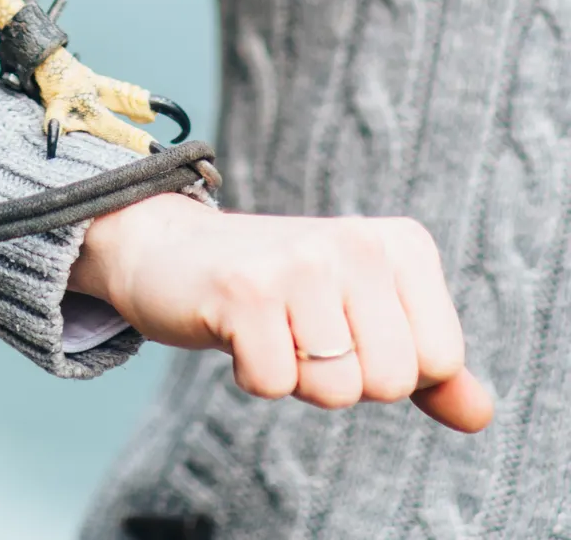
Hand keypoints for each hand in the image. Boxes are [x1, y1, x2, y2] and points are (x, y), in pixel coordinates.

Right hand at [68, 193, 492, 432]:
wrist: (176, 251)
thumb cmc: (284, 293)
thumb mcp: (365, 316)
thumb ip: (428, 366)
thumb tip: (478, 414)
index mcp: (401, 243)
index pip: (440, 360)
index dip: (391, 366)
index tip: (348, 325)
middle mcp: (358, 240)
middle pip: (391, 381)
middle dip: (344, 378)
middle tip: (304, 330)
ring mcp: (301, 260)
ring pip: (335, 389)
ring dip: (296, 376)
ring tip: (273, 327)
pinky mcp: (246, 289)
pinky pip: (276, 385)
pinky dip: (253, 375)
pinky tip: (238, 330)